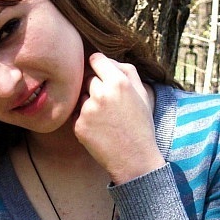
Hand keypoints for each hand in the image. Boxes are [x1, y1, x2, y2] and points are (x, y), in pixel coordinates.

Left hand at [73, 52, 165, 183]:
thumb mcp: (143, 94)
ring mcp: (88, 110)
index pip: (96, 59)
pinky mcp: (79, 126)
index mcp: (119, 82)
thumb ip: (126, 71)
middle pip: (88, 78)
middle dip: (96, 87)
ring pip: (81, 97)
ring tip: (106, 120)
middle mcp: (101, 93)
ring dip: (89, 103)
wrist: (135, 159)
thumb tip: (105, 59)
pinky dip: (85, 120)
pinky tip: (99, 130)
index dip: (98, 66)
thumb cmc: (141, 125)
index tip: (101, 74)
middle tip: (109, 105)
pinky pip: (77, 115)